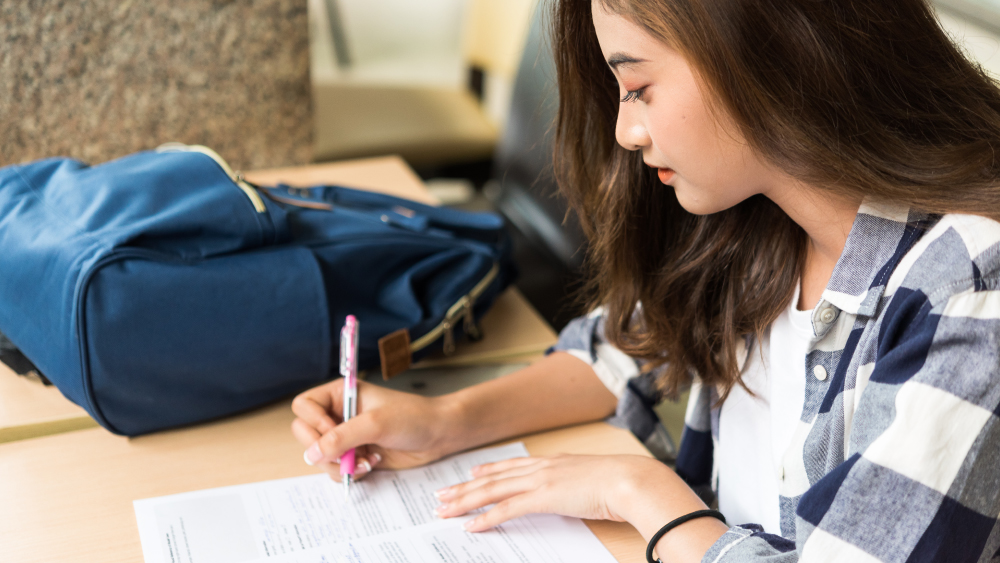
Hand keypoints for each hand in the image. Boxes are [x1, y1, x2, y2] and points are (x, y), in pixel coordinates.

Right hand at [291, 379, 456, 481]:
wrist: (438, 435)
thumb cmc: (413, 417)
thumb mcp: (376, 424)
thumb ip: (342, 437)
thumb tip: (312, 453)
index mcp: (341, 395)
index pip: (304, 406)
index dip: (314, 422)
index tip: (334, 431)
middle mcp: (339, 415)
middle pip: (305, 434)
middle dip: (325, 450)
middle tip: (346, 454)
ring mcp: (346, 436)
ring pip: (319, 457)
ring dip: (341, 465)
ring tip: (367, 461)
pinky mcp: (355, 455)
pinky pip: (336, 470)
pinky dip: (351, 472)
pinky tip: (373, 464)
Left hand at [432, 454, 683, 530]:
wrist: (631, 480)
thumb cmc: (622, 484)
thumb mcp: (593, 480)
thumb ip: (577, 484)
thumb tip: (574, 494)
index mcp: (554, 462)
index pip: (513, 466)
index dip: (489, 469)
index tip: (472, 472)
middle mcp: (542, 467)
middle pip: (495, 477)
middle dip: (465, 487)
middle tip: (442, 495)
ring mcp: (541, 481)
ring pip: (493, 490)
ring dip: (466, 501)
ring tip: (445, 510)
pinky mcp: (544, 497)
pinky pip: (507, 508)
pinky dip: (487, 517)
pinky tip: (471, 525)